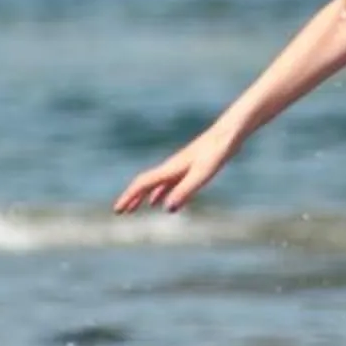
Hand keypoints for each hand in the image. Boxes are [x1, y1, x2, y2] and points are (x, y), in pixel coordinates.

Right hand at [115, 127, 238, 212]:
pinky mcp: (189, 167)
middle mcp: (170, 167)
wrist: (228, 134)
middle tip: (120, 212)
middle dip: (131, 198)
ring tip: (135, 208)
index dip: (129, 197)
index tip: (117, 210)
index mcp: (170, 169)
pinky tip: (162, 201)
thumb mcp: (201, 175)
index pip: (143, 184)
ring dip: (143, 196)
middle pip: (145, 184)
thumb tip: (167, 209)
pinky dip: (160, 193)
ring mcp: (179, 167)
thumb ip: (185, 191)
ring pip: (155, 184)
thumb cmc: (216, 153)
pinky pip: (168, 183)